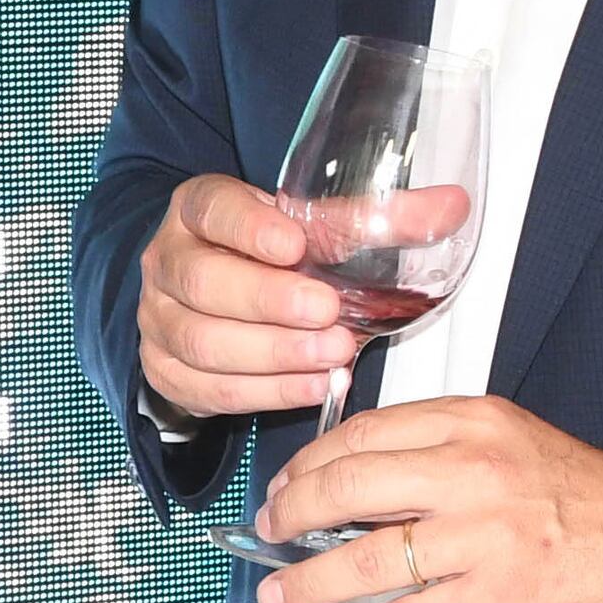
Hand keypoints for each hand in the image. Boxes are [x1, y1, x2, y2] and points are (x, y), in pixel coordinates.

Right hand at [137, 174, 354, 422]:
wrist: (217, 298)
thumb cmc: (261, 256)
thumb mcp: (303, 225)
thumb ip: (366, 220)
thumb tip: (444, 209)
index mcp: (196, 210)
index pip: (212, 209)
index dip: (249, 228)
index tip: (293, 244)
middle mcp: (167, 262)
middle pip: (203, 282)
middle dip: (270, 302)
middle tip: (327, 311)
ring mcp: (158, 319)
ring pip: (203, 342)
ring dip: (275, 354)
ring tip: (332, 354)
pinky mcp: (166, 370)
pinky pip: (212, 390)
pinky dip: (268, 392)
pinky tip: (313, 385)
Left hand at [251, 395, 602, 602]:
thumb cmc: (584, 498)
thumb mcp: (510, 443)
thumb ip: (438, 451)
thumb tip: (351, 478)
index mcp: (473, 423)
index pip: (363, 435)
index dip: (308, 465)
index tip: (283, 488)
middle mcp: (474, 471)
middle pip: (349, 487)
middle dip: (290, 514)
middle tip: (267, 534)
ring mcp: (485, 536)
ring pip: (367, 556)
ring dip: (308, 580)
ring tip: (280, 594)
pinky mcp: (498, 596)